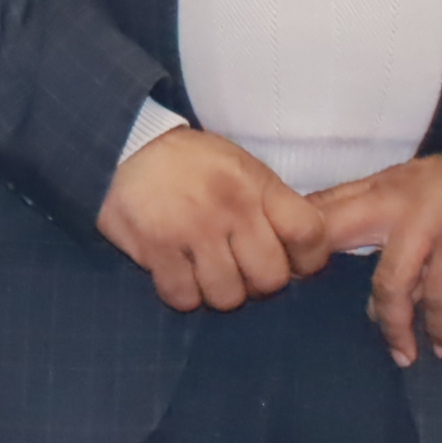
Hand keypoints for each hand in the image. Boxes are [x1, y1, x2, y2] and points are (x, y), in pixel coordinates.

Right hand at [97, 128, 332, 312]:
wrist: (121, 144)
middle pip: (270, 278)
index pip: (308, 234)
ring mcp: (190, 229)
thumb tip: (320, 248)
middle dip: (257, 282)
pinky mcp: (154, 247)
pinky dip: (182, 292)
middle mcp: (228, 207)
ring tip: (204, 270)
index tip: (294, 262)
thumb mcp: (240, 166)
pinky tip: (176, 271)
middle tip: (239, 268)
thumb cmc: (188, 162)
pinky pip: (184, 297)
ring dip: (217, 290)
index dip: (308, 259)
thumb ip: (274, 205)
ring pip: (227, 296)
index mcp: (254, 183)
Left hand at [312, 149, 441, 366]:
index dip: (297, 240)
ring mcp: (427, 221)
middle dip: (312, 271)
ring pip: (389, 283)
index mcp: (379, 186)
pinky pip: (439, 296)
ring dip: (393, 326)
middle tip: (310, 311)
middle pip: (331, 234)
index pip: (320, 207)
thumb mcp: (418, 186)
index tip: (287, 275)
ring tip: (401, 355)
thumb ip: (386, 216)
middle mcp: (394, 199)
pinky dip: (441, 327)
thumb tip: (356, 264)